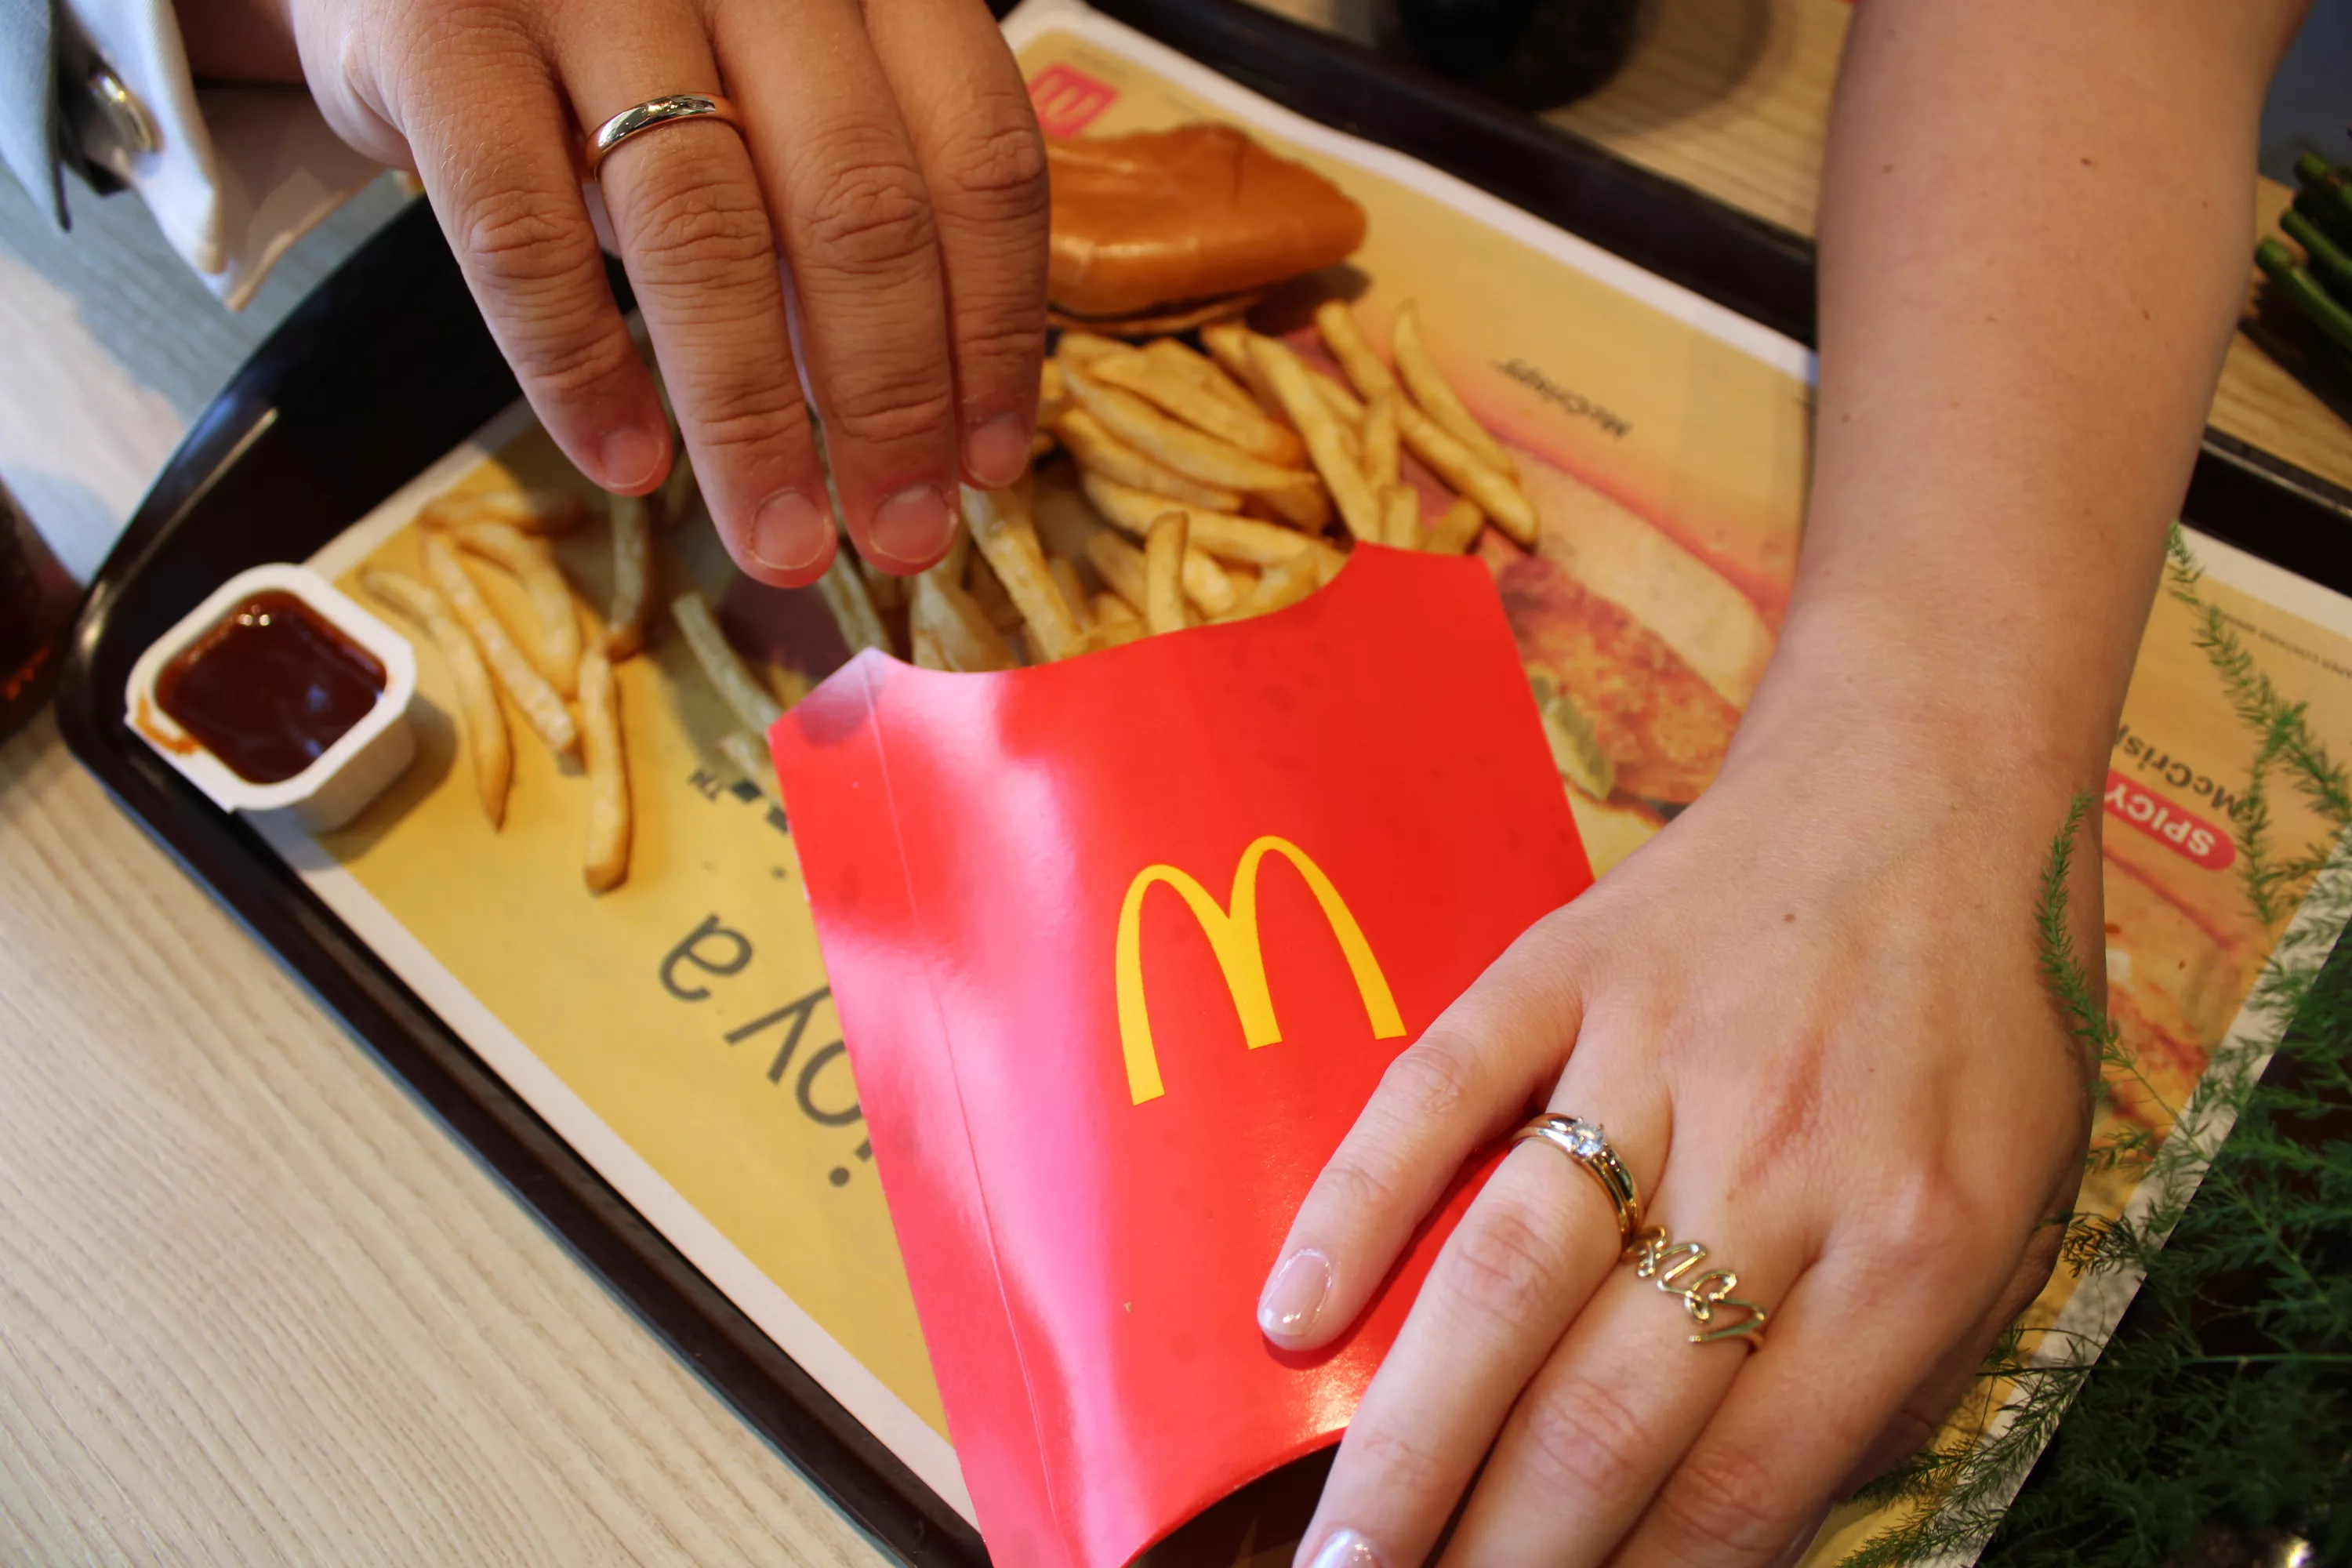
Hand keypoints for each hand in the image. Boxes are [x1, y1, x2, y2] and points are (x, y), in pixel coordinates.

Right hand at [277, 0, 1047, 583]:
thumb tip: (924, 427)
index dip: (995, 327)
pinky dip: (580, 367)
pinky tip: (628, 465)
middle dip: (891, 402)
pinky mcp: (439, 29)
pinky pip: (519, 230)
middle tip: (902, 538)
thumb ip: (840, 221)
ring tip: (782, 544)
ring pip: (702, 230)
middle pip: (858, 207)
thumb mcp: (765, 100)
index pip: (977, 157)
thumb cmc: (623, 48)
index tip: (985, 465)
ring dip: (752, 421)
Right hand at [1260, 683, 2096, 1567]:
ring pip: (1510, 1271)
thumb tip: (1738, 1523)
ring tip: (1341, 1551)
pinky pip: (1436, 1091)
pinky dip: (1357, 1203)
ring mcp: (1651, 1054)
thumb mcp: (2007, 1213)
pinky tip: (1291, 1315)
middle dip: (1504, 1548)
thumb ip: (1887, 1371)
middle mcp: (1777, 1161)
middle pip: (1611, 1405)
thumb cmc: (1969, 1019)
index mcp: (1907, 1247)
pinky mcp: (1559, 967)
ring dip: (1415, 1432)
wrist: (1925, 786)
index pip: (1745, 1481)